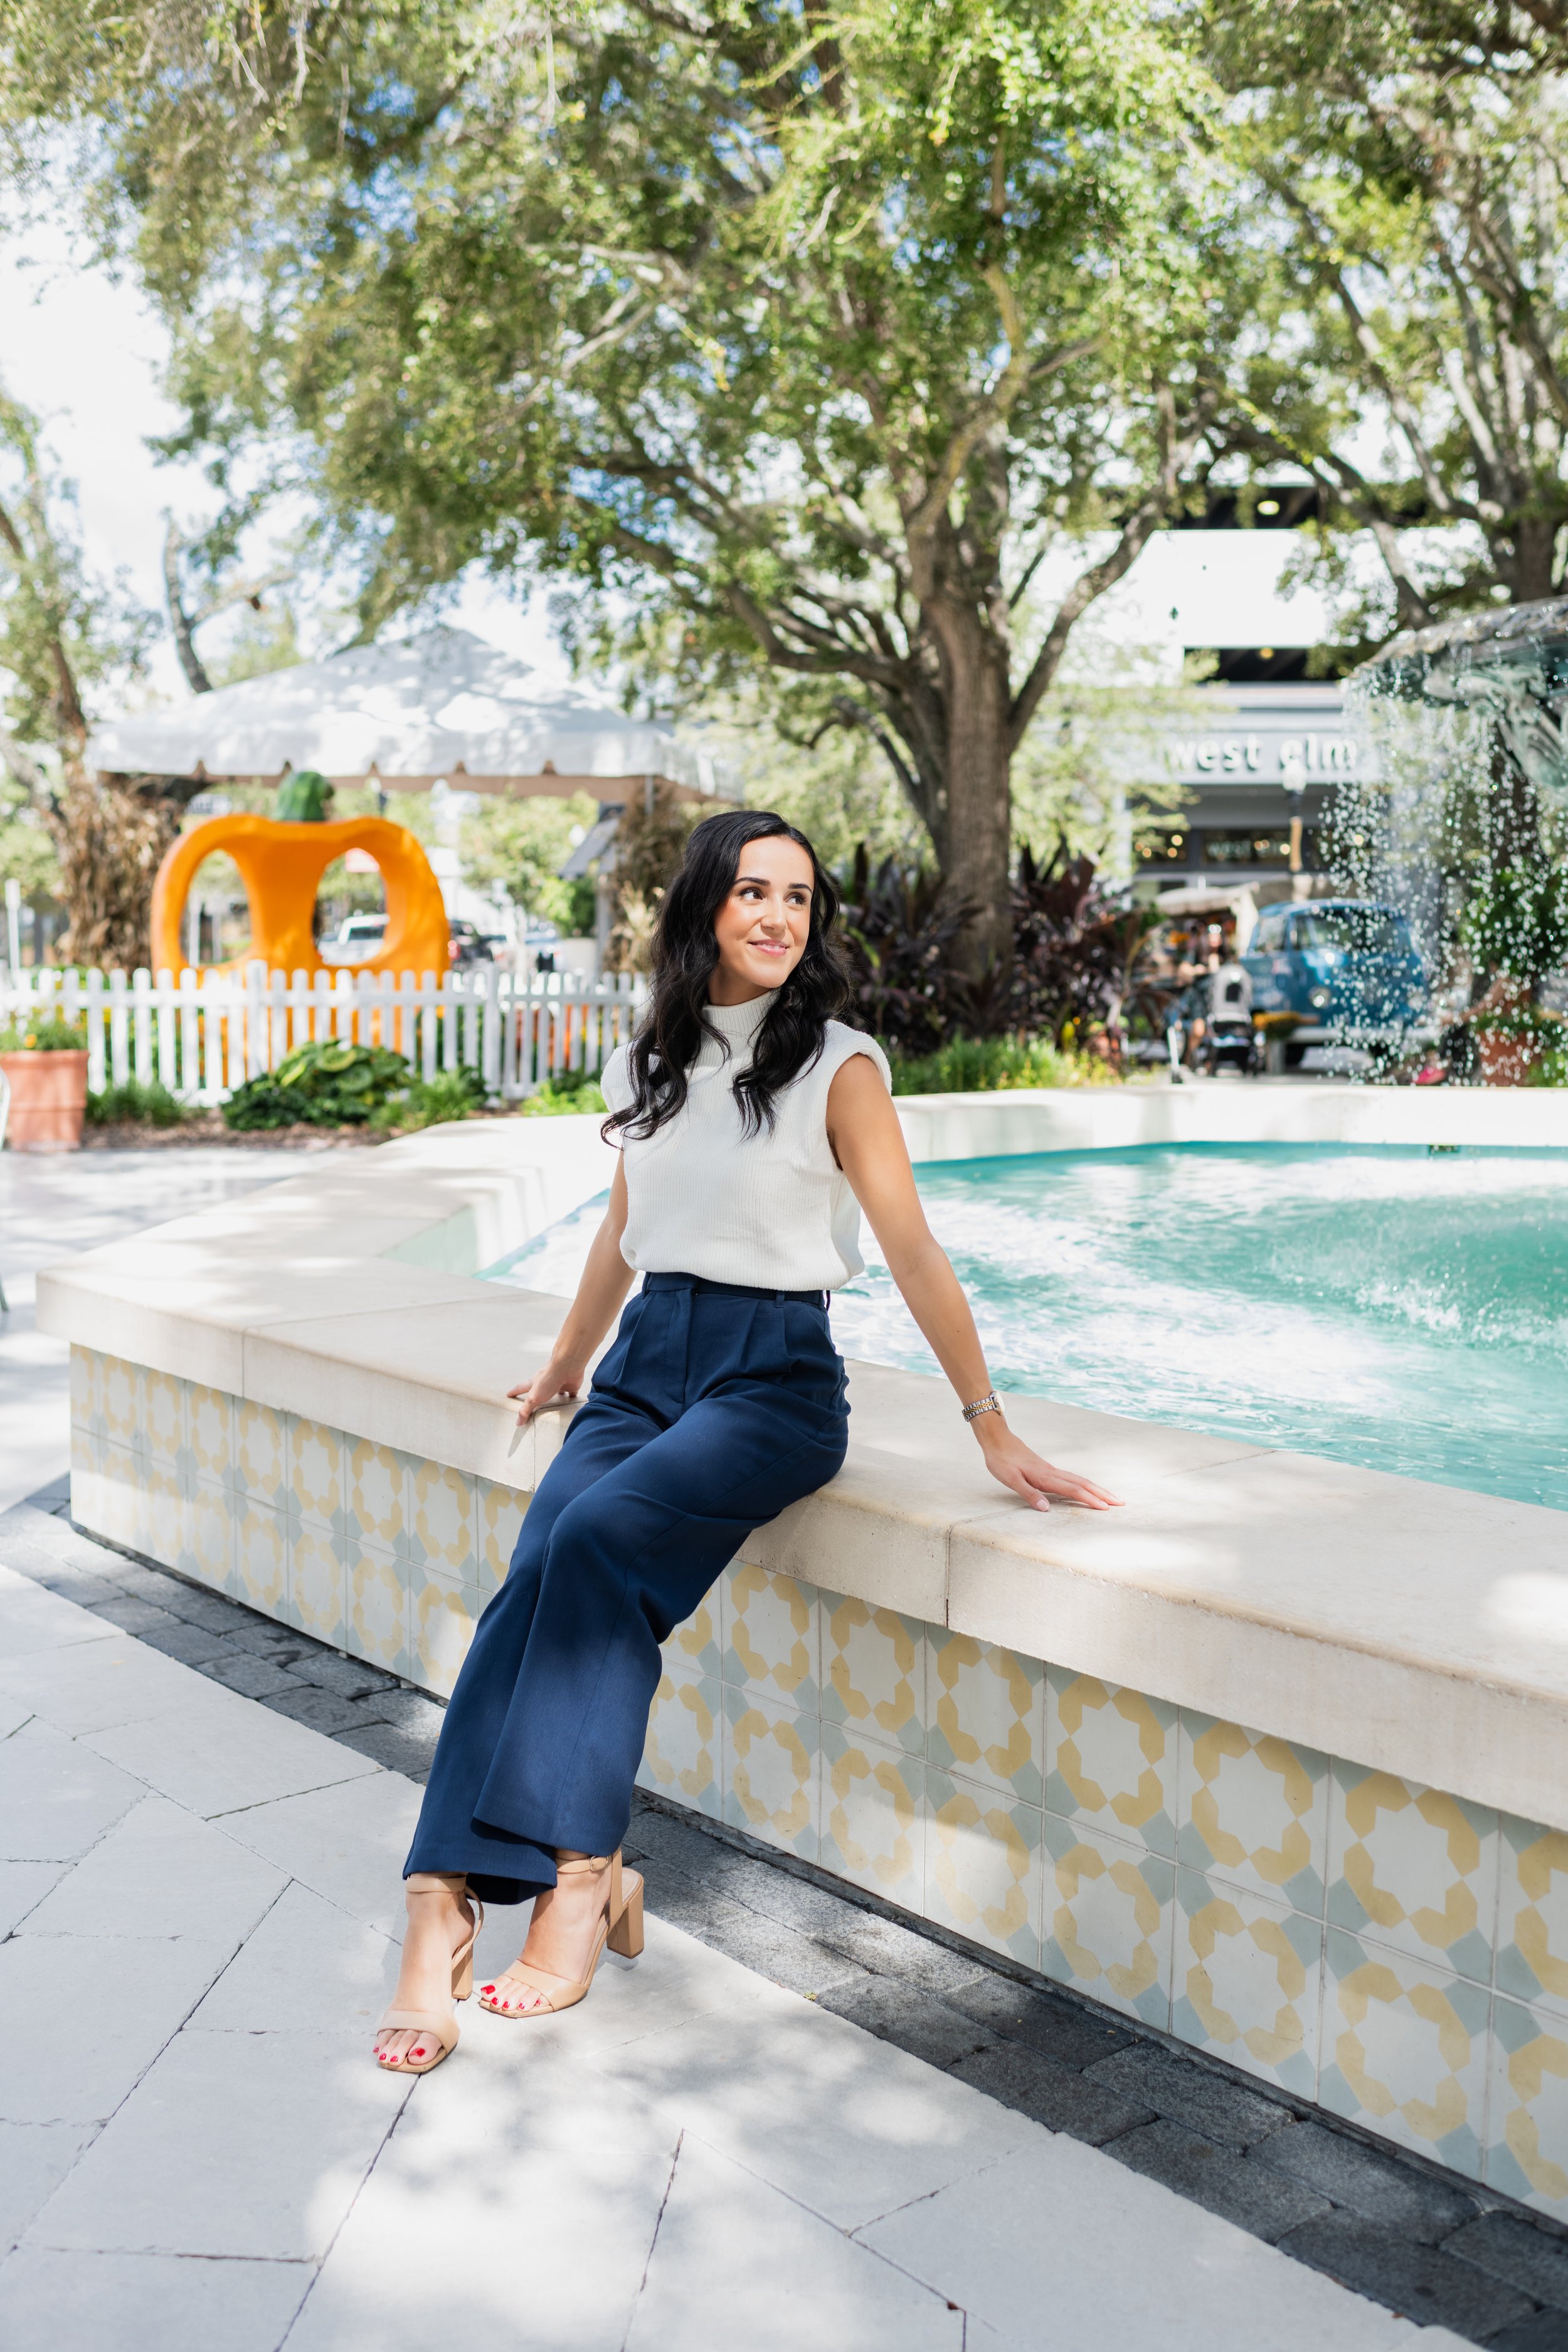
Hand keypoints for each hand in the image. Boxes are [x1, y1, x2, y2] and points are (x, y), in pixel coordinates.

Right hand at [507, 1357, 585, 1424]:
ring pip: (554, 1392)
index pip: (521, 1388)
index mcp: (534, 1384)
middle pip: (537, 1390)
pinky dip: (571, 1397)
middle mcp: (545, 1383)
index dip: (514, 1392)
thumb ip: (526, 1409)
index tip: (509, 1394)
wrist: (568, 1367)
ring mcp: (558, 1384)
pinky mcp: (570, 1386)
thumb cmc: (549, 1378)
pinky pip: (571, 1393)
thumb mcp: (533, 1397)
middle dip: (534, 1395)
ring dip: (554, 1398)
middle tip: (531, 1401)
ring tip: (553, 1407)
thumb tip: (517, 1422)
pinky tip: (572, 1403)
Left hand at [975, 1419, 1121, 1513]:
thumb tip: (1045, 1509)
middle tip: (1120, 1503)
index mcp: (1045, 1477)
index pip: (1073, 1490)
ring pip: (1079, 1480)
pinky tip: (1086, 1489)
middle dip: (1102, 1494)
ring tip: (1110, 1497)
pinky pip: (1071, 1478)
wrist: (997, 1440)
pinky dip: (1084, 1485)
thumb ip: (1028, 1493)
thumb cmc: (1001, 1460)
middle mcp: (1052, 1473)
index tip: (1106, 1508)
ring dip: (1096, 1489)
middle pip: (1083, 1483)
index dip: (1089, 1500)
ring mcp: (1051, 1470)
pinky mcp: (1047, 1469)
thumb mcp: (1010, 1479)